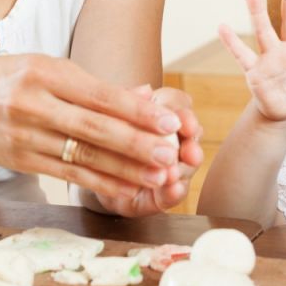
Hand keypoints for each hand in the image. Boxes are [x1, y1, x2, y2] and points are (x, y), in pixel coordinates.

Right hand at [0, 55, 182, 203]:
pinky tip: (124, 189)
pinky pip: (67, 176)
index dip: (137, 111)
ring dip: (124, 169)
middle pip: (94, 128)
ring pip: (82, 156)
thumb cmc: (7, 79)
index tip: (169, 122)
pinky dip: (99, 184)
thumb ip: (89, 85)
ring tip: (157, 176)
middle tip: (170, 154)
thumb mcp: (44, 67)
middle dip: (136, 144)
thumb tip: (144, 96)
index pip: (99, 95)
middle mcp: (34, 104)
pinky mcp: (20, 160)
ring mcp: (25, 135)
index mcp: (44, 72)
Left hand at [93, 85, 204, 216]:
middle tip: (189, 153)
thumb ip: (128, 103)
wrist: (92, 176)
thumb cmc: (105, 139)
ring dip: (183, 169)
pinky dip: (174, 192)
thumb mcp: (110, 118)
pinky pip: (174, 193)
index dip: (184, 115)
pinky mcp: (164, 195)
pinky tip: (173, 189)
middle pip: (191, 137)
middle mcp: (173, 140)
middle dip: (192, 145)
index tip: (185, 125)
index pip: (179, 107)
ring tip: (174, 174)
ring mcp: (171, 168)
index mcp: (160, 115)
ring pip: (187, 167)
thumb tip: (146, 90)